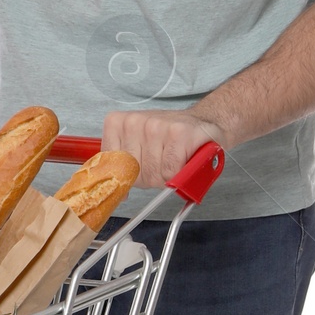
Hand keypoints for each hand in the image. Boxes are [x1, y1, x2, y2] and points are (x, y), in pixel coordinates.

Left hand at [103, 110, 226, 188]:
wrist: (201, 123)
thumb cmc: (168, 138)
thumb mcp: (138, 148)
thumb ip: (122, 166)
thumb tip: (117, 192)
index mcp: (117, 123)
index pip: (113, 168)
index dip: (131, 175)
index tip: (143, 166)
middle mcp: (133, 122)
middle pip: (135, 173)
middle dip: (150, 176)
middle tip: (163, 161)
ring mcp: (155, 126)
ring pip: (154, 174)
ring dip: (167, 175)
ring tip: (174, 158)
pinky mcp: (178, 133)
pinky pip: (171, 171)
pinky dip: (180, 172)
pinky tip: (184, 157)